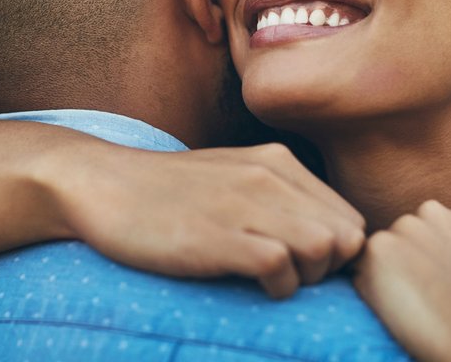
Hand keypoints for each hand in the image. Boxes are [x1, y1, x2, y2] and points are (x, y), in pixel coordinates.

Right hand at [44, 142, 365, 298]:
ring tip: (274, 282)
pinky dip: (278, 288)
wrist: (100, 183)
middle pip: (347, 236)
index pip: (350, 218)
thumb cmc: (165, 192)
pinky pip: (281, 267)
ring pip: (324, 249)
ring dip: (308, 279)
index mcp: (278, 162)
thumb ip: (276, 198)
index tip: (306, 268)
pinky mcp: (216, 235)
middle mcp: (270, 176)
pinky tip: (252, 286)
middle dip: (331, 269)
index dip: (338, 254)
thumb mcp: (232, 178)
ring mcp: (244, 203)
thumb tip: (318, 241)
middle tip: (293, 280)